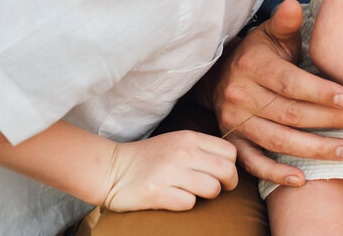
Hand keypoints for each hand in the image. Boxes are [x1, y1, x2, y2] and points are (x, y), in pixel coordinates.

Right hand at [98, 131, 237, 211]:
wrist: (111, 169)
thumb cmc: (149, 158)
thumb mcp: (178, 142)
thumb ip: (202, 148)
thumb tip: (231, 163)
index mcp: (190, 138)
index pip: (230, 152)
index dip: (232, 166)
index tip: (224, 175)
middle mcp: (182, 152)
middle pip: (227, 171)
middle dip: (228, 184)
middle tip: (219, 189)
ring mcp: (169, 172)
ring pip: (212, 188)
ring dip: (207, 196)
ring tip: (194, 193)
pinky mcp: (157, 192)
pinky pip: (189, 203)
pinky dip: (186, 204)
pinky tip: (174, 199)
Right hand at [205, 0, 342, 185]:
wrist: (217, 76)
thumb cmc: (257, 53)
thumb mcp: (270, 34)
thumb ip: (285, 23)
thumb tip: (292, 4)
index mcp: (252, 67)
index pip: (290, 83)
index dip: (321, 92)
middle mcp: (240, 97)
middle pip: (291, 114)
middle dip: (331, 120)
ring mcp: (235, 123)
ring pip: (279, 141)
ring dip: (316, 150)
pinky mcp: (234, 143)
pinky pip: (254, 163)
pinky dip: (277, 174)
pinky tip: (304, 179)